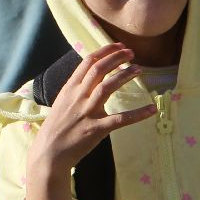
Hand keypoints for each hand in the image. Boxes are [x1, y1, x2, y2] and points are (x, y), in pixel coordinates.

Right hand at [23, 43, 155, 199]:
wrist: (49, 153)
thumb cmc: (56, 128)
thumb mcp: (62, 102)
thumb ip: (76, 90)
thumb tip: (91, 77)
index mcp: (70, 89)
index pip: (88, 62)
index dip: (106, 51)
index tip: (120, 46)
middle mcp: (78, 97)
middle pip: (99, 69)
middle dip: (117, 58)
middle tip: (131, 53)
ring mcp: (86, 112)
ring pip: (107, 87)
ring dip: (124, 76)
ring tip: (138, 70)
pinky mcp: (96, 129)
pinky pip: (120, 120)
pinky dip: (137, 114)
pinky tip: (150, 110)